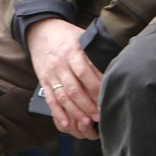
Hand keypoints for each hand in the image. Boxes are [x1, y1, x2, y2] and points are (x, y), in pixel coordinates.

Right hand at [26, 18, 101, 139]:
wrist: (40, 31)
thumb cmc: (67, 35)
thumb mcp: (83, 37)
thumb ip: (95, 53)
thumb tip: (114, 67)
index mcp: (72, 51)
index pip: (85, 72)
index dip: (95, 87)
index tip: (106, 98)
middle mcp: (60, 64)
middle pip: (73, 88)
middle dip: (87, 104)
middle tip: (99, 115)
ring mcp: (50, 75)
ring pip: (63, 97)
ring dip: (75, 111)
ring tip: (86, 122)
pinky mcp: (44, 82)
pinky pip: (50, 100)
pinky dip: (58, 114)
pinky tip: (66, 124)